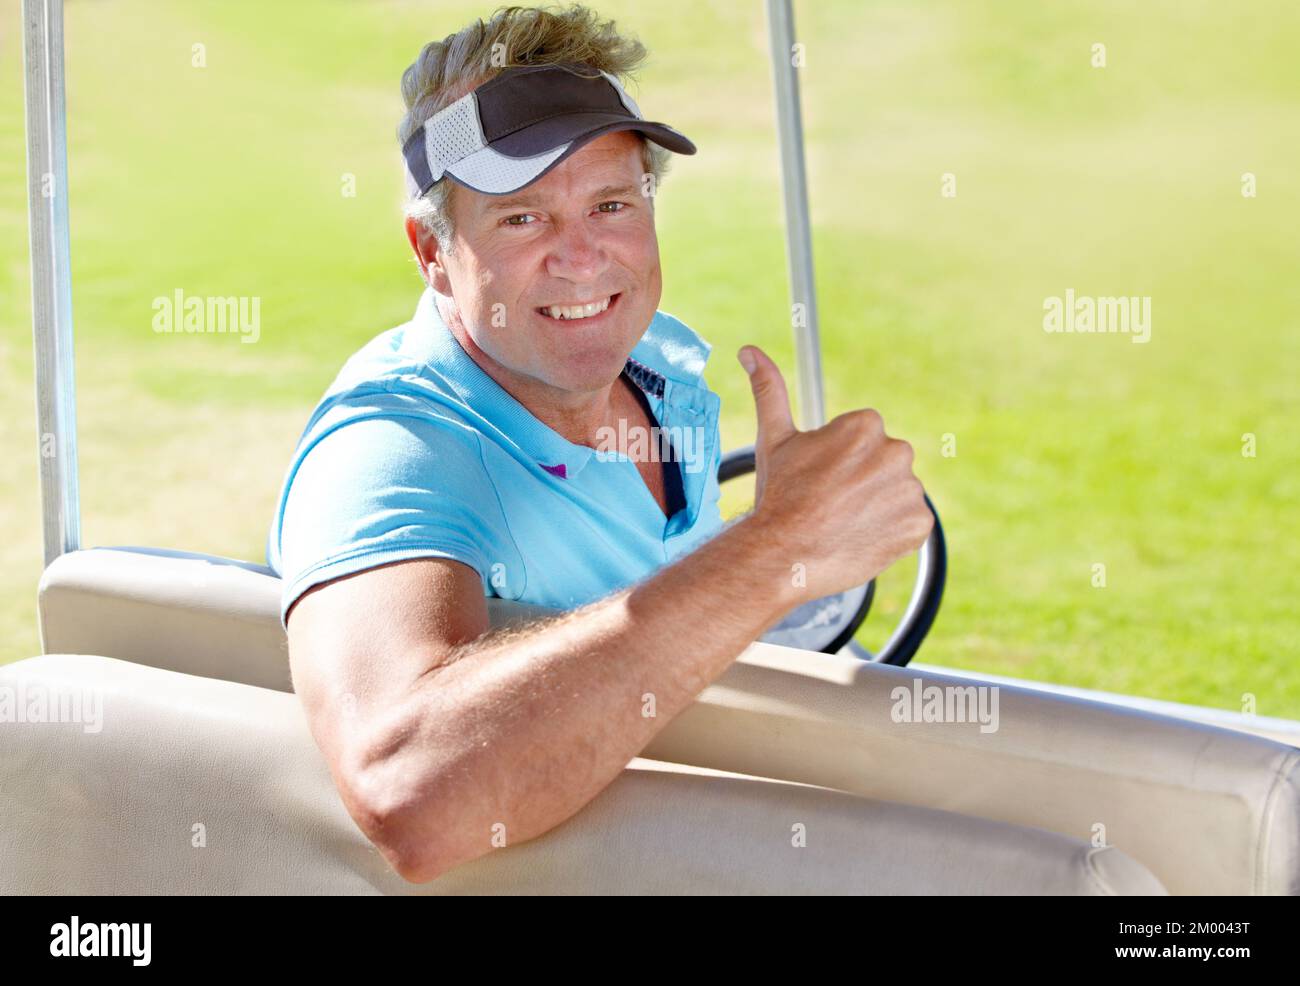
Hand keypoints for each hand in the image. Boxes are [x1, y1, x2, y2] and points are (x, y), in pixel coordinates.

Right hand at [737, 344, 932, 608]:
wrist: (784, 556)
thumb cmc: (778, 497)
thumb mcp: (774, 439)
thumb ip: (769, 389)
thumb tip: (750, 351)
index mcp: (866, 425)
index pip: (863, 440)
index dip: (839, 463)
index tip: (821, 481)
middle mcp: (897, 451)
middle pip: (883, 465)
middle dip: (862, 482)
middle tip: (831, 505)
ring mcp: (910, 490)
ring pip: (896, 494)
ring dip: (877, 507)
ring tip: (844, 524)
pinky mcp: (919, 524)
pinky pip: (910, 523)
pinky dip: (892, 532)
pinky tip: (862, 537)